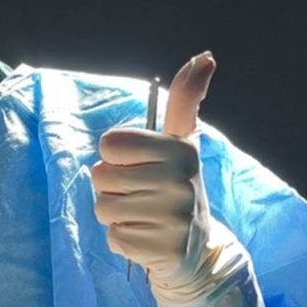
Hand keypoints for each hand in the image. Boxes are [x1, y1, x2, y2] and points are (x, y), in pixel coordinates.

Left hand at [92, 52, 269, 306]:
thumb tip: (205, 55)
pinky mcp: (159, 249)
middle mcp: (179, 181)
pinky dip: (122, 239)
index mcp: (180, 150)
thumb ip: (185, 99)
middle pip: (101, 177)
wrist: (197, 251)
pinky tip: (146, 237)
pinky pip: (112, 237)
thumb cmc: (176, 185)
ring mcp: (171, 217)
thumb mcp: (182, 141)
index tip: (137, 162)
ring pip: (102, 208)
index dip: (114, 155)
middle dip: (111, 187)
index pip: (110, 144)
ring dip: (115, 214)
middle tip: (139, 194)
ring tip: (143, 215)